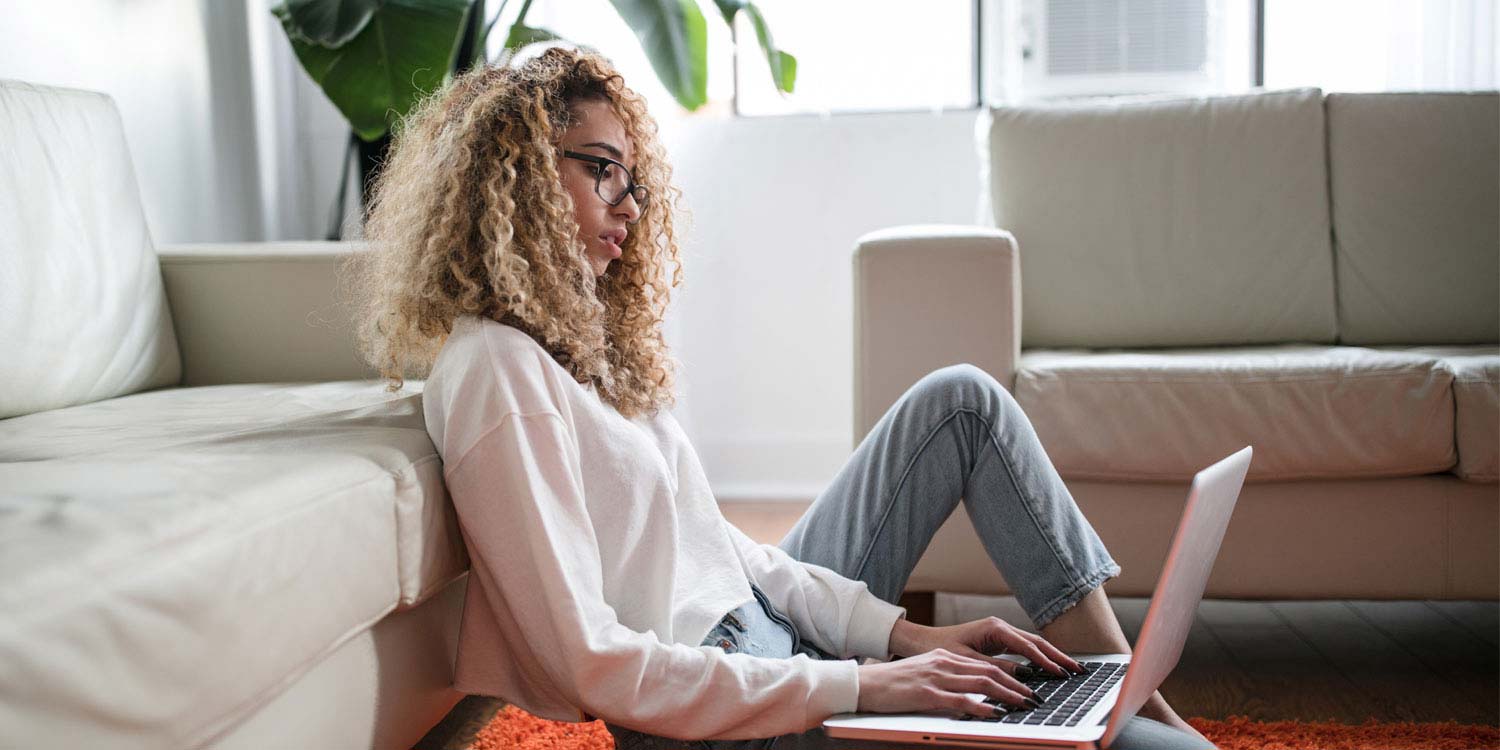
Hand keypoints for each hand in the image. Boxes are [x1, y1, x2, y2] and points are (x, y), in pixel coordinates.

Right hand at [856, 648, 1040, 717]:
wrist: (864, 684)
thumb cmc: (892, 684)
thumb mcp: (924, 674)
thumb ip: (947, 678)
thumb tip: (972, 692)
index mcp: (944, 657)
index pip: (985, 664)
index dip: (1010, 675)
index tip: (1027, 686)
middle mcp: (944, 663)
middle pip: (989, 672)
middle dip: (1016, 685)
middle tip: (1035, 698)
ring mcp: (936, 677)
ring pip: (981, 683)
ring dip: (1007, 695)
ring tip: (1024, 705)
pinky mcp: (927, 694)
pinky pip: (961, 700)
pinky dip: (982, 706)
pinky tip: (996, 713)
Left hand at [887, 617, 1085, 678]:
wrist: (923, 641)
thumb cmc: (940, 649)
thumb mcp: (967, 661)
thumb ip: (995, 668)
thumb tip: (1024, 676)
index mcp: (994, 628)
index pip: (1028, 646)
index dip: (1046, 661)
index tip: (1061, 674)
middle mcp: (1000, 627)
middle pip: (1037, 642)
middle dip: (1058, 656)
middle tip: (1078, 670)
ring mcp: (1001, 632)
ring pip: (1033, 645)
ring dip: (1052, 657)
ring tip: (1071, 670)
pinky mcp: (998, 640)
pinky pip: (1024, 649)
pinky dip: (1039, 658)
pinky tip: (1051, 668)